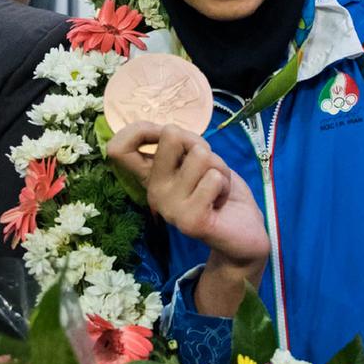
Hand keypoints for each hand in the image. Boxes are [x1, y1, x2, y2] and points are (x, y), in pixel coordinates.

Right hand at [108, 122, 267, 316]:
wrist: (245, 234)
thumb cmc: (219, 190)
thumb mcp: (198, 157)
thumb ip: (181, 143)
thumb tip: (169, 130)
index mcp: (152, 176)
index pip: (118, 149)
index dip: (140, 129)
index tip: (169, 135)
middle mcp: (154, 192)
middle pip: (170, 135)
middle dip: (200, 143)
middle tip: (207, 169)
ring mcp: (169, 208)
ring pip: (200, 154)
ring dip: (219, 167)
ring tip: (217, 188)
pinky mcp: (189, 220)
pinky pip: (213, 179)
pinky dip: (225, 184)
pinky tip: (220, 202)